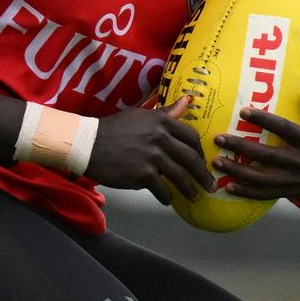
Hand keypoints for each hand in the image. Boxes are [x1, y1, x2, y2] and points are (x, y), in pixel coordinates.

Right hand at [87, 97, 214, 205]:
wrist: (89, 144)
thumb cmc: (114, 129)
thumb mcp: (141, 115)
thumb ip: (166, 113)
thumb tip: (187, 101)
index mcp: (162, 122)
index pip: (191, 137)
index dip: (200, 151)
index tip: (203, 160)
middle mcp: (160, 138)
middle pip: (190, 158)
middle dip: (203, 174)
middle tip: (210, 185)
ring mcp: (152, 157)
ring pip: (179, 177)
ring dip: (189, 189)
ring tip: (194, 197)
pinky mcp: (143, 175)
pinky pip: (162, 189)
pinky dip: (167, 197)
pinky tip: (167, 200)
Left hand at [212, 84, 299, 200]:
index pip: (284, 129)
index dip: (264, 121)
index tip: (243, 111)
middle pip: (267, 155)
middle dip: (241, 147)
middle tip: (218, 138)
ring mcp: (294, 180)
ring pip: (262, 178)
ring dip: (237, 171)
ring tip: (216, 161)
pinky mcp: (290, 191)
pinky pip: (265, 194)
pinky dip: (247, 192)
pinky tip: (228, 186)